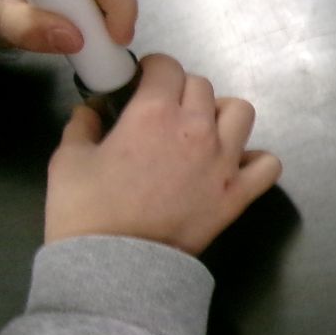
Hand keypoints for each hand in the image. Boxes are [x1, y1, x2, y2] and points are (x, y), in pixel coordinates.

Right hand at [44, 54, 281, 252]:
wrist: (113, 266)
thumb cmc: (86, 212)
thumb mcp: (68, 161)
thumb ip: (81, 126)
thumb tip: (91, 110)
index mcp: (154, 114)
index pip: (168, 67)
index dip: (154, 69)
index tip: (142, 81)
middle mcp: (197, 129)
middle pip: (203, 87)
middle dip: (181, 91)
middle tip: (163, 111)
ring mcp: (224, 161)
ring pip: (241, 112)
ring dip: (222, 115)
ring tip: (201, 131)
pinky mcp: (239, 193)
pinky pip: (267, 164)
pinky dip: (254, 160)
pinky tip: (232, 165)